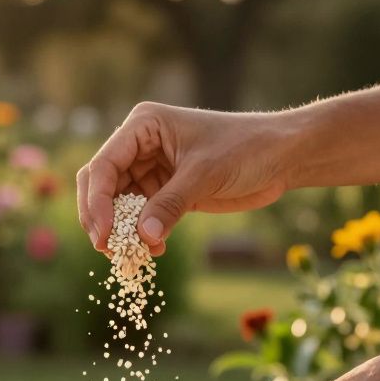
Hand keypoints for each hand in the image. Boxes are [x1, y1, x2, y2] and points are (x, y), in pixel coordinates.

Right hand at [77, 102, 294, 254]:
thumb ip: (171, 204)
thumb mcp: (205, 174)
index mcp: (143, 126)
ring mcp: (151, 170)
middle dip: (102, 218)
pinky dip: (143, 235)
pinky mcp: (165, 192)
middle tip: (108, 248)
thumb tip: (142, 237)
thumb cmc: (245, 148)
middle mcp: (139, 146)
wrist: (281, 157)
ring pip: (118, 206)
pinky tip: (155, 249)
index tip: (104, 233)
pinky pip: (141, 218)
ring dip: (123, 232)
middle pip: (101, 186)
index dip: (97, 201)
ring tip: (135, 254)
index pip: (104, 165)